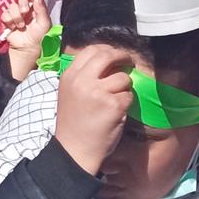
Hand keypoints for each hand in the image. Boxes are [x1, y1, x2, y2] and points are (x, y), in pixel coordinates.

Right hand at [2, 0, 50, 79]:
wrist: (27, 49)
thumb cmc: (39, 38)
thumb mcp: (44, 24)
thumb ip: (42, 9)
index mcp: (35, 9)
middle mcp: (25, 10)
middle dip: (22, 4)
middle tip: (25, 12)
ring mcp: (15, 15)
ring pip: (11, 6)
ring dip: (16, 17)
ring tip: (21, 26)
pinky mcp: (6, 21)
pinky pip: (4, 15)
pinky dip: (8, 21)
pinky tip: (13, 28)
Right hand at [53, 43, 135, 175]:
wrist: (74, 148)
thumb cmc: (74, 122)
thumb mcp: (70, 92)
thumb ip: (84, 76)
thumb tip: (108, 61)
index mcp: (69, 76)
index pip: (90, 50)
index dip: (107, 50)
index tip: (114, 56)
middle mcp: (82, 81)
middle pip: (107, 56)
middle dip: (122, 57)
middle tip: (129, 62)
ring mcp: (98, 92)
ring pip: (123, 78)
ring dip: (125, 87)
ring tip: (116, 99)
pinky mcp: (113, 105)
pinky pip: (128, 96)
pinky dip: (126, 103)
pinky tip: (116, 113)